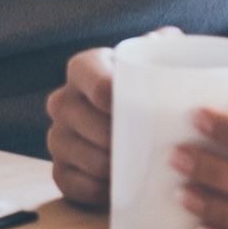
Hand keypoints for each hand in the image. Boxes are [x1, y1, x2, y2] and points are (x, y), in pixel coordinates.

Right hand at [43, 28, 174, 210]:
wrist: (142, 124)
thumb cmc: (154, 91)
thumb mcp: (162, 63)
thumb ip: (166, 48)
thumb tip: (169, 38)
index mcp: (84, 67)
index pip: (93, 80)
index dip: (113, 97)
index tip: (145, 112)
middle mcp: (63, 100)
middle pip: (84, 121)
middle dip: (117, 138)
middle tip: (152, 149)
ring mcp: (58, 137)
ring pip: (78, 154)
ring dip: (110, 167)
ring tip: (142, 172)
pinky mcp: (59, 169)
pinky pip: (69, 183)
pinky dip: (95, 190)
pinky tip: (119, 190)